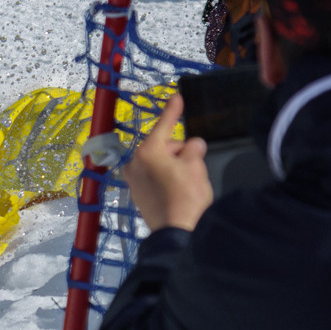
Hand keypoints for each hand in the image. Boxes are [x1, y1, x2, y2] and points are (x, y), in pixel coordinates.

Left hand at [125, 95, 214, 233]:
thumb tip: (194, 145)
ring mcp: (134, 181)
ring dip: (174, 167)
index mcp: (147, 151)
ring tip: (188, 185)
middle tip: (195, 168)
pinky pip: (155, 179)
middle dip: (180, 152)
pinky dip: (167, 180)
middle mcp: (135, 163)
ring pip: (160, 164)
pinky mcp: (138, 196)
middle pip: (163, 147)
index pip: (164, 125)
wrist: (177, 232)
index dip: (173, 111)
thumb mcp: (196, 165)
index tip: (177, 97)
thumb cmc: (187, 196)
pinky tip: (178, 193)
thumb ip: (193, 149)